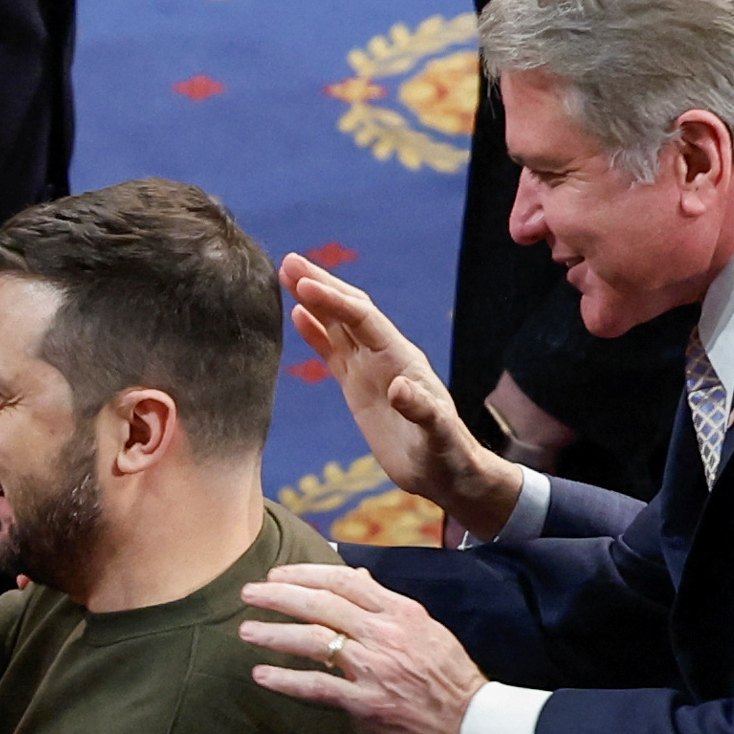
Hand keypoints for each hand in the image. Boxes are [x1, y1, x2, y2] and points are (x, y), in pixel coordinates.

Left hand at [239, 562, 490, 733]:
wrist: (471, 723)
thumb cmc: (448, 676)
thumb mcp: (424, 628)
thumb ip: (387, 604)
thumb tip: (359, 578)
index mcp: (400, 612)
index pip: (344, 581)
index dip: (305, 574)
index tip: (277, 575)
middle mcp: (384, 634)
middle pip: (321, 604)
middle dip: (279, 596)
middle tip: (249, 593)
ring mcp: (374, 668)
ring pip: (314, 640)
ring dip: (274, 634)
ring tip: (246, 631)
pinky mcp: (366, 703)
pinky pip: (317, 687)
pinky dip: (285, 680)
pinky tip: (262, 675)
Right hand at [282, 253, 519, 529]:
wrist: (446, 473)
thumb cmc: (447, 455)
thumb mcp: (439, 436)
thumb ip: (422, 411)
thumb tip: (399, 388)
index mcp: (402, 359)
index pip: (363, 319)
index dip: (334, 301)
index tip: (303, 285)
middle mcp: (385, 356)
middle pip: (349, 310)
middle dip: (321, 285)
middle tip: (288, 261)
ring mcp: (371, 369)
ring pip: (338, 325)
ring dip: (314, 300)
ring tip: (286, 274)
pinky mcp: (359, 387)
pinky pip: (333, 352)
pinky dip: (315, 332)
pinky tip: (297, 314)